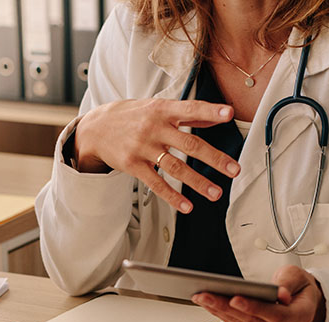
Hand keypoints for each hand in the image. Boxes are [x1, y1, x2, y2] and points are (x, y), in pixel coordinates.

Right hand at [74, 98, 240, 213]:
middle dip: (213, 158)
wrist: (96, 129)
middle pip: (188, 144)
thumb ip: (187, 113)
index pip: (190, 109)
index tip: (229, 114)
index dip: (210, 112)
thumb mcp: (157, 107)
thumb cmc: (131, 117)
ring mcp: (142, 148)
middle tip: (233, 170)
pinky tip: (187, 206)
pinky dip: (172, 197)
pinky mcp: (133, 166)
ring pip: (175, 168)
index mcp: (162, 109)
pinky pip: (156, 184)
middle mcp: (153, 128)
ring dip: (197, 182)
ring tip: (216, 193)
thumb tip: (217, 117)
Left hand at [192, 265, 325, 321]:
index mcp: (301, 316)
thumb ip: (288, 283)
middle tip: (206, 295)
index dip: (253, 308)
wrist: (302, 301)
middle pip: (253, 321)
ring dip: (219, 311)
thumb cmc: (298, 287)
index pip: (276, 315)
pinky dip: (222, 316)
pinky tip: (209, 305)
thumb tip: (280, 294)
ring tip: (202, 297)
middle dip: (226, 307)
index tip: (234, 298)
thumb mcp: (297, 276)